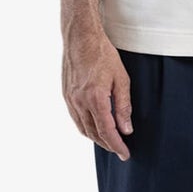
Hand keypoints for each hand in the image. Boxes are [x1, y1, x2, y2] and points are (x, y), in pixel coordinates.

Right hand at [62, 24, 132, 160]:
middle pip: (94, 133)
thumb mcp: (121, 79)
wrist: (80, 38)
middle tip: (120, 150)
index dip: (117, 145)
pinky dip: (85, 128)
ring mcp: (71, 99)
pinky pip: (76, 118)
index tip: (125, 154)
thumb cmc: (103, 54)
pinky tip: (94, 128)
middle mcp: (80, 102)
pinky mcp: (66, 95)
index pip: (107, 131)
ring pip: (83, 128)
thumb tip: (126, 129)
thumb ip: (124, 106)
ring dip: (96, 138)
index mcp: (96, 98)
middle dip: (108, 145)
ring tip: (109, 142)